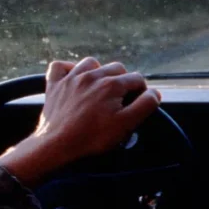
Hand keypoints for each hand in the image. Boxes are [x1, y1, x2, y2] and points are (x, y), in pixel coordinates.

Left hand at [0, 58, 160, 186]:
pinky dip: (69, 69)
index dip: (141, 92)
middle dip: (123, 81)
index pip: (137, 78)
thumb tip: (154, 93)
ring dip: (99, 72)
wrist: (57, 145)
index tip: (136, 105)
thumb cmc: (92, 137)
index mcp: (112, 84)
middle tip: (121, 101)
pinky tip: (75, 78)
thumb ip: (145, 105)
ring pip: (91, 63)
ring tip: (101, 88)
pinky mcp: (54, 85)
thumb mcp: (127, 124)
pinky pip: (60, 66)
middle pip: (117, 68)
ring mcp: (71, 78)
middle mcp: (92, 75)